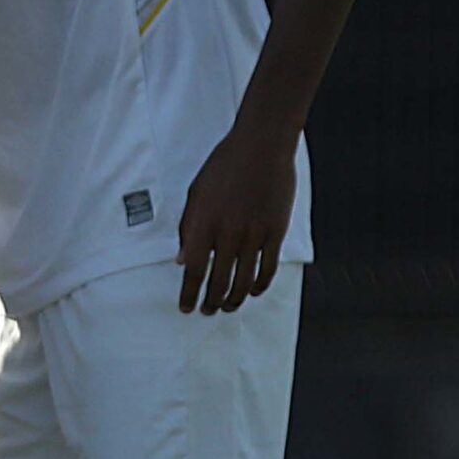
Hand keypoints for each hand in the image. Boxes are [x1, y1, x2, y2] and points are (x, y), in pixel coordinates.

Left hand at [176, 119, 296, 314]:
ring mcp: (254, 233)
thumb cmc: (224, 166)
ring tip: (227, 307)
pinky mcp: (276, 231)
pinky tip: (252, 291)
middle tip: (207, 311)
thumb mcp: (195, 193)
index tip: (186, 307)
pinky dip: (260, 284)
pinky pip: (268, 267)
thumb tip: (183, 259)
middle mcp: (228, 233)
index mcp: (203, 223)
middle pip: (219, 280)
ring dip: (234, 298)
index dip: (189, 293)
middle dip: (211, 301)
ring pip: (244, 279)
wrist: (261, 147)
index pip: (194, 270)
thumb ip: (188, 228)